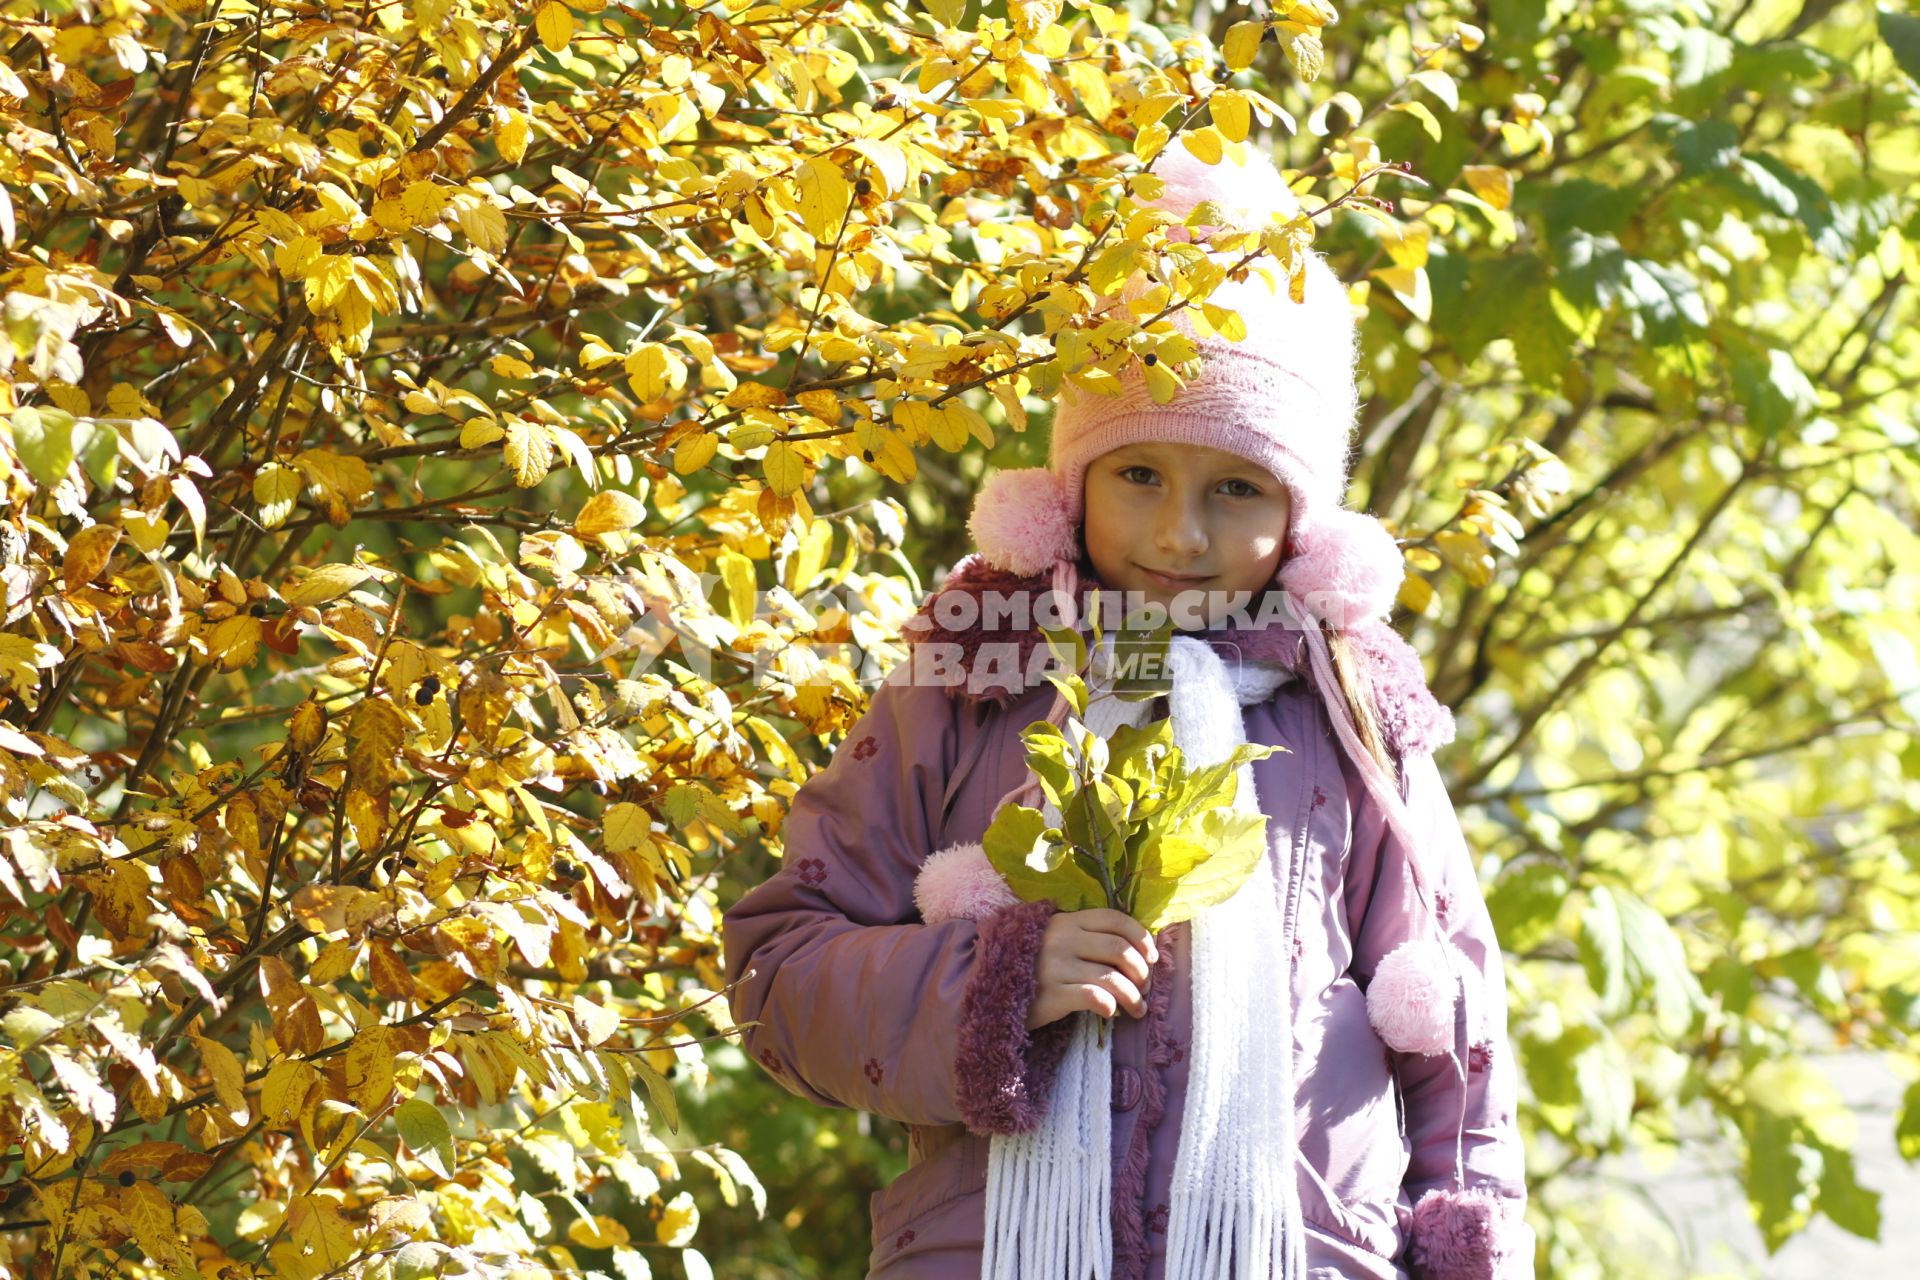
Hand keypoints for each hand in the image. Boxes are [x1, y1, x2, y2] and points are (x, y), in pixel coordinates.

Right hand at [1024, 909, 1158, 1031]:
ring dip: (1133, 996)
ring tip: (1138, 1009)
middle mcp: (1062, 938)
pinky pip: (1093, 997)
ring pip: (1111, 977)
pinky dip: (1109, 1005)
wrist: (991, 992)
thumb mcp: (1056, 942)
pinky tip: (1110, 1012)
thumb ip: (1087, 939)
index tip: (1152, 957)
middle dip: (1141, 971)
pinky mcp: (1051, 993)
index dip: (1141, 937)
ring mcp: (1055, 965)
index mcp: (1067, 921)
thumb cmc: (1032, 968)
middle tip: (1145, 988)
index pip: (1115, 919)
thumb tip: (1137, 954)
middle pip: (1119, 949)